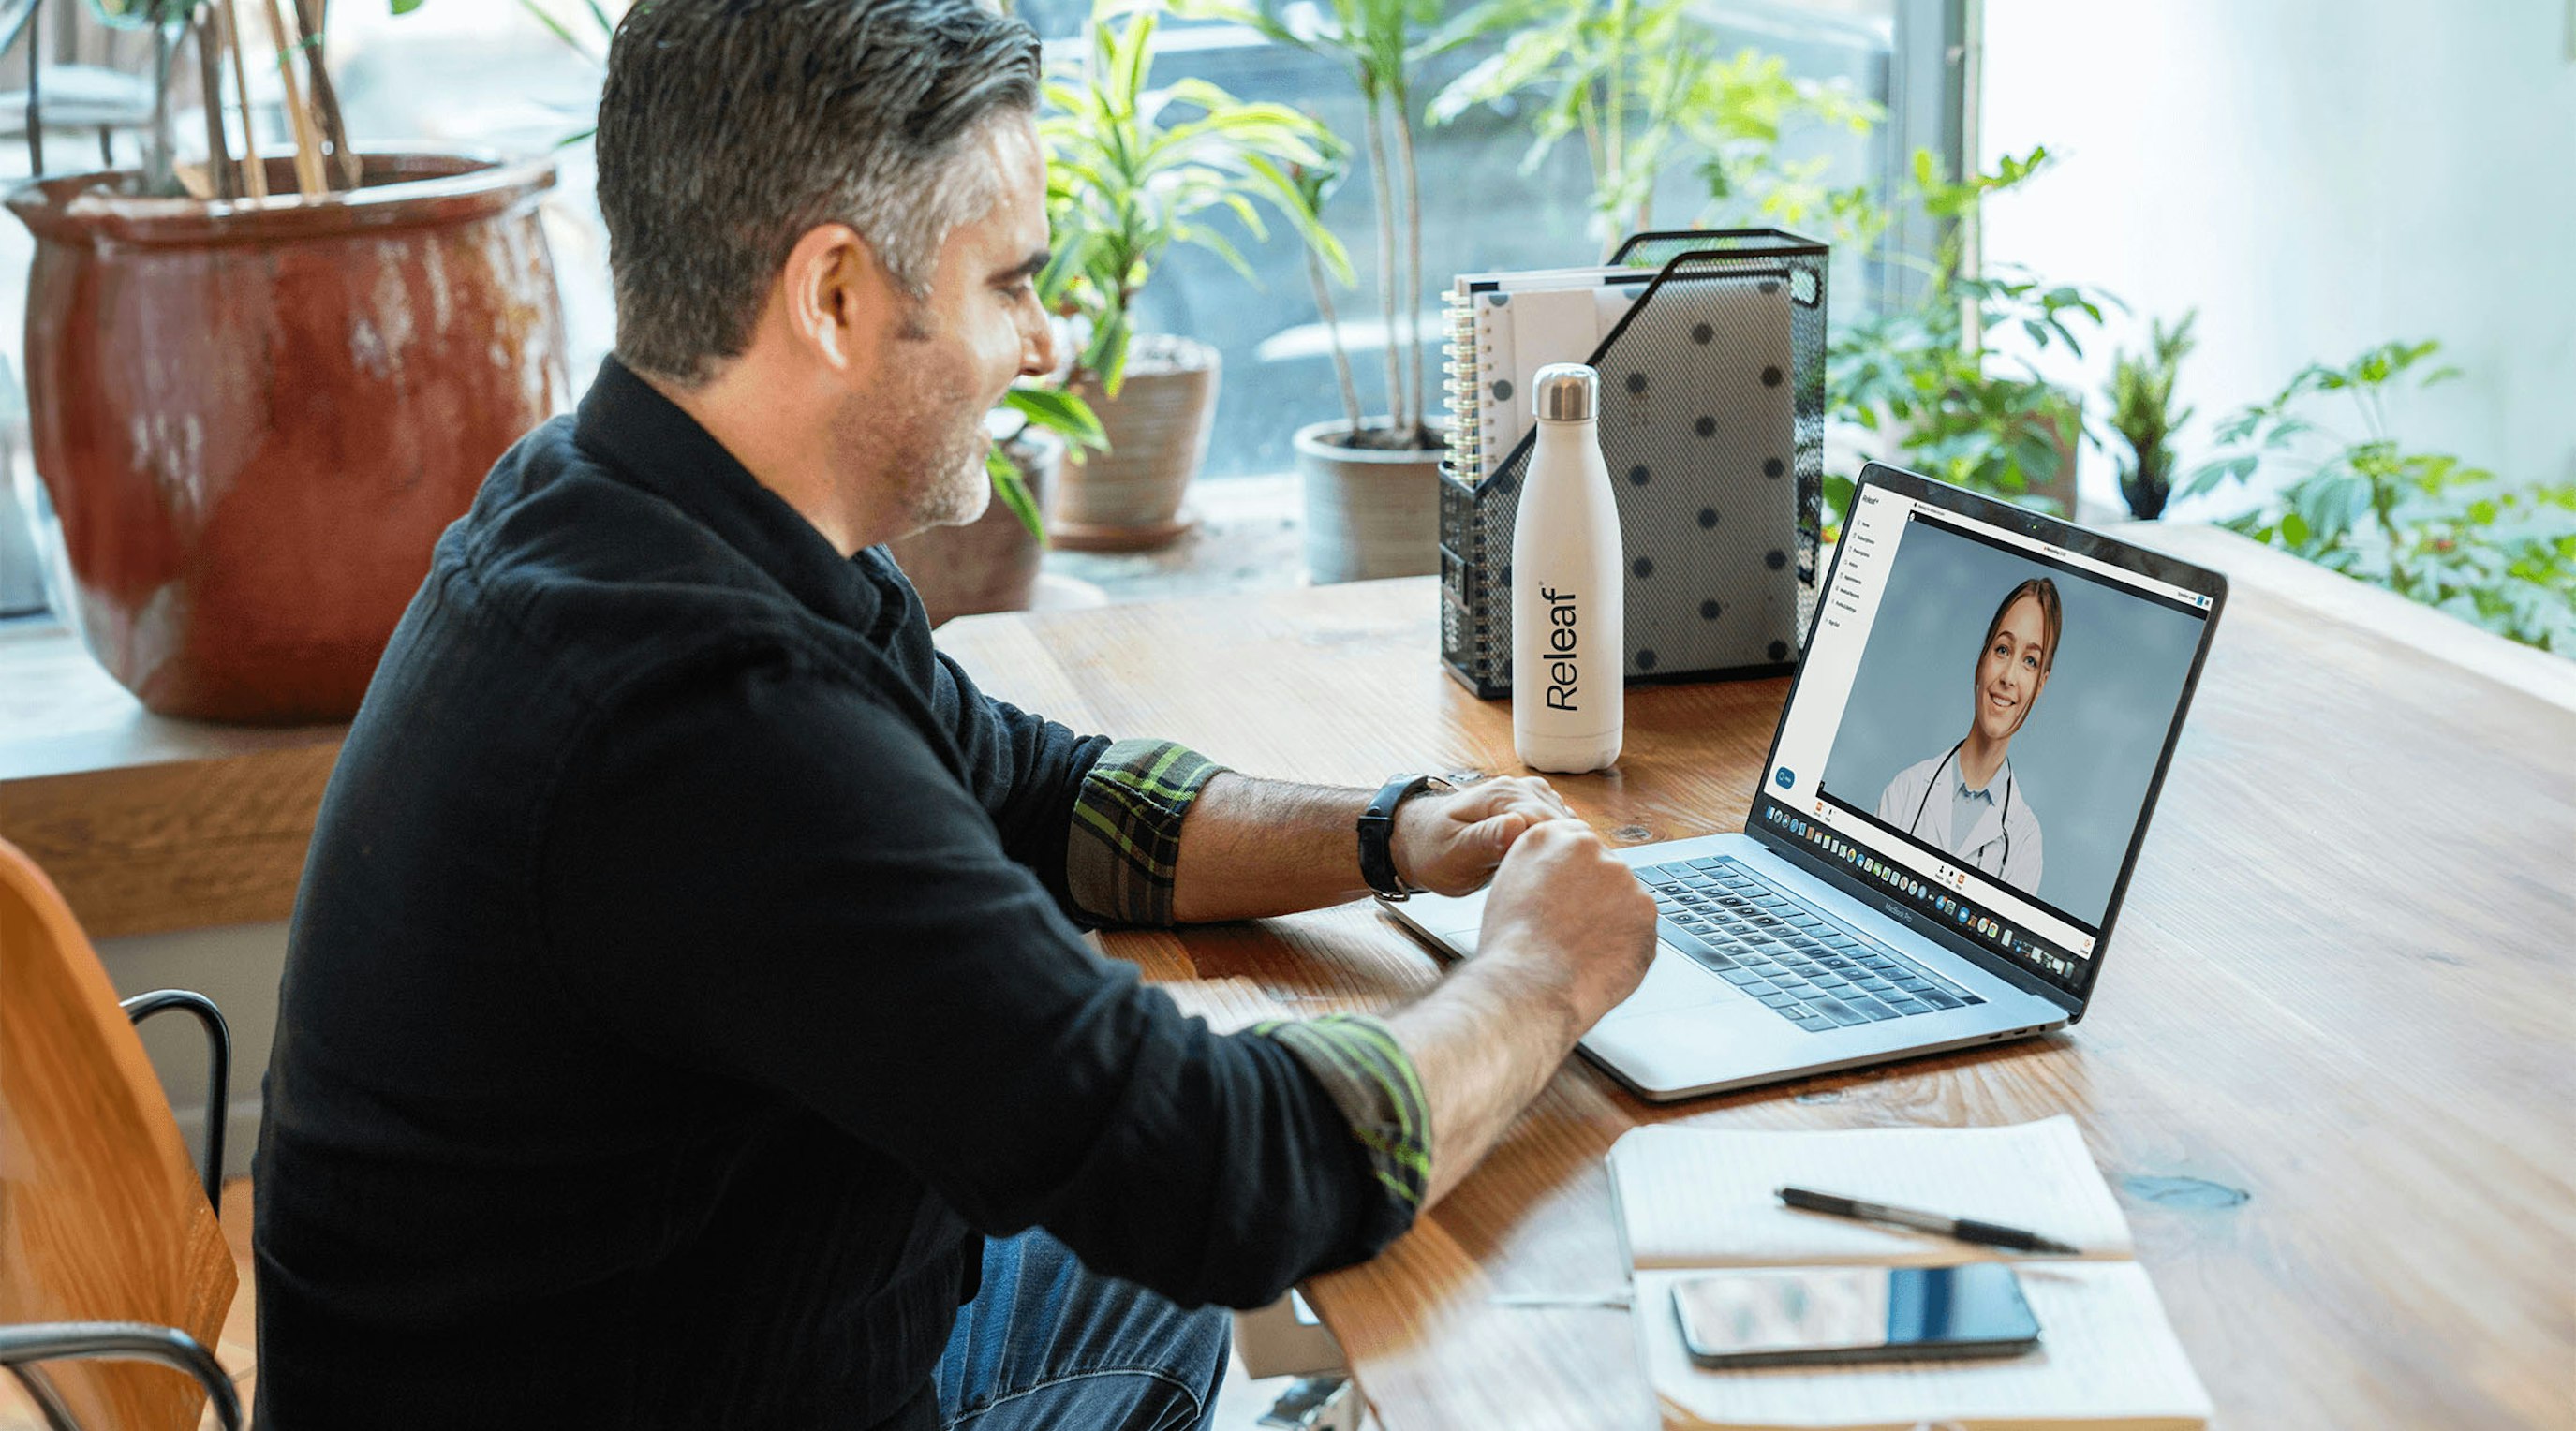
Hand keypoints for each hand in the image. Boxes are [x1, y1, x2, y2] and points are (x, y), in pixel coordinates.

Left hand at [1390, 776, 1576, 896]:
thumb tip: (1518, 825)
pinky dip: (1559, 848)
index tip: (1556, 884)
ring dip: (1563, 852)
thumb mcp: (1453, 853)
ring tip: (1551, 881)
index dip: (1558, 856)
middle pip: (1564, 825)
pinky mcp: (1532, 809)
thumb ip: (1485, 839)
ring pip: (1567, 827)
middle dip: (1565, 856)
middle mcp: (1520, 789)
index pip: (1551, 824)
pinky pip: (1559, 829)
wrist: (1418, 840)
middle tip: (1554, 890)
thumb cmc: (1431, 849)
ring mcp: (1528, 797)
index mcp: (1502, 795)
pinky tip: (1547, 869)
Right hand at [1473, 819, 1656, 1031]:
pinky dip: (1626, 944)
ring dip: (1612, 919)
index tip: (1572, 896)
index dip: (1574, 875)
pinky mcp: (1646, 911)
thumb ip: (1539, 867)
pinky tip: (1600, 959)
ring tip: (1582, 949)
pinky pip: (1639, 927)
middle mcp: (1590, 848)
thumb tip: (1561, 874)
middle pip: (1604, 868)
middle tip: (1574, 929)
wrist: (1530, 983)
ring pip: (1624, 899)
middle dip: (1596, 896)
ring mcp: (1623, 878)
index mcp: (1549, 837)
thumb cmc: (1510, 946)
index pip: (1576, 843)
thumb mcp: (1508, 886)